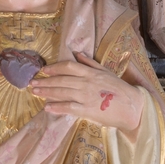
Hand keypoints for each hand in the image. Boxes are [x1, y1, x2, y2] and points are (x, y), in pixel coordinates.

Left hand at [32, 51, 146, 132]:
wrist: (132, 107)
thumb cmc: (119, 89)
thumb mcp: (106, 72)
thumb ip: (90, 63)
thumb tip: (77, 53)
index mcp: (91, 72)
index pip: (68, 67)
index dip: (54, 68)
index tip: (43, 70)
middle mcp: (86, 83)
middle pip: (61, 80)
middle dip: (45, 82)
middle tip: (32, 83)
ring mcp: (86, 96)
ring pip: (62, 92)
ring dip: (46, 92)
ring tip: (35, 92)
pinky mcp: (87, 110)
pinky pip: (68, 107)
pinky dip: (57, 107)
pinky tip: (47, 107)